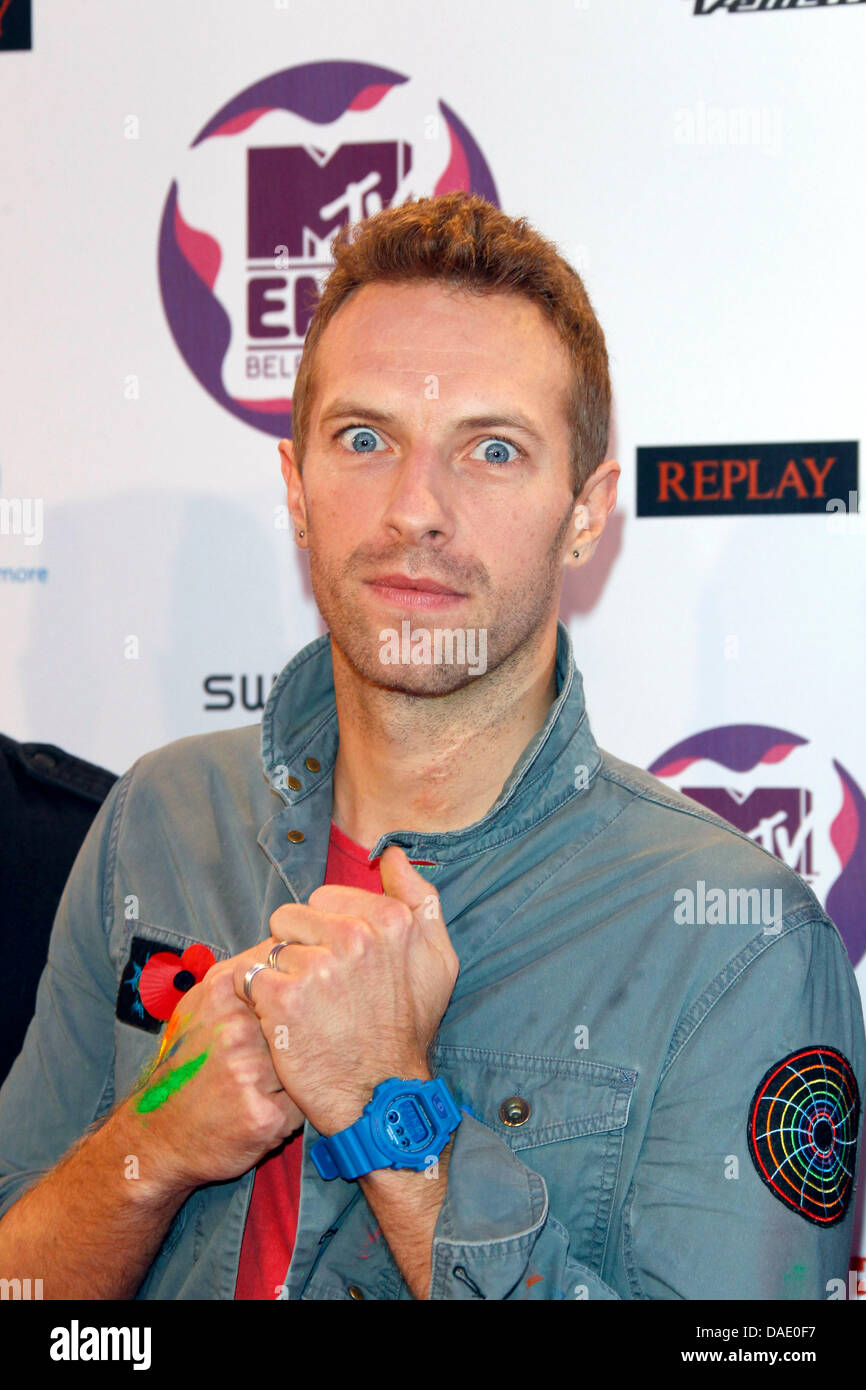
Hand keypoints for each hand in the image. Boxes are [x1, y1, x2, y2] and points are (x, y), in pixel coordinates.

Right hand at [124, 959, 304, 1191]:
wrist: (155, 1136)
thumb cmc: (186, 1067)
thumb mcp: (199, 1008)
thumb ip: (239, 979)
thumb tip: (284, 947)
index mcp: (222, 993)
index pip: (286, 980)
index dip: (289, 1002)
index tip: (271, 1022)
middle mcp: (235, 1029)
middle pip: (300, 1021)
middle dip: (291, 1042)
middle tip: (257, 1061)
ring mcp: (250, 1072)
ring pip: (305, 1062)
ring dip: (294, 1075)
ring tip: (258, 1086)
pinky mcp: (264, 1116)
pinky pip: (305, 1103)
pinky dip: (292, 1108)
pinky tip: (262, 1110)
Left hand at [233, 846, 459, 1134]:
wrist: (380, 1095)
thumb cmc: (407, 1028)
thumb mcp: (438, 960)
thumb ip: (420, 898)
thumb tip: (393, 854)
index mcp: (391, 919)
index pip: (326, 898)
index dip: (328, 931)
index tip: (343, 965)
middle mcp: (356, 936)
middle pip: (293, 916)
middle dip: (301, 948)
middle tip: (323, 990)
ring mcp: (318, 966)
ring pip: (272, 947)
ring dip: (281, 974)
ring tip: (306, 1007)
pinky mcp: (283, 996)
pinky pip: (252, 977)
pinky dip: (260, 1001)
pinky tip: (285, 1022)